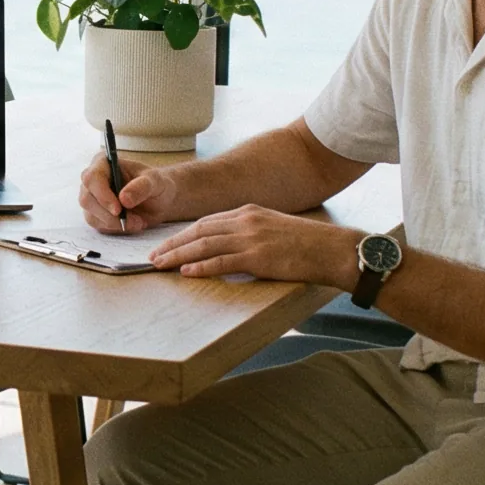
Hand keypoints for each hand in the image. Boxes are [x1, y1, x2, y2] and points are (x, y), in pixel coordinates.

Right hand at [81, 155, 185, 232]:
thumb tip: (124, 199)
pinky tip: (133, 224)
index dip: (102, 195)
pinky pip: (99, 226)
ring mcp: (92, 199)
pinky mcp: (96, 215)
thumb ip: (141, 187)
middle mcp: (93, 181)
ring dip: (116, 224)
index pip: (91, 178)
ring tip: (139, 222)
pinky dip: (117, 229)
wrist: (159, 200)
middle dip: (110, 215)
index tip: (118, 210)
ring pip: (91, 216)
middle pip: (87, 199)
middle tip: (134, 221)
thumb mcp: (155, 182)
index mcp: (103, 164)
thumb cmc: (156, 184)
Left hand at [149, 205, 362, 286]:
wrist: (331, 249)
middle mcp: (245, 221)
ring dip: (178, 256)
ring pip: (204, 246)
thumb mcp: (272, 229)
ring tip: (160, 264)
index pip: (206, 222)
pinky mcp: (258, 257)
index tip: (167, 244)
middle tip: (153, 255)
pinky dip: (201, 267)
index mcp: (248, 212)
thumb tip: (228, 248)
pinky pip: (221, 262)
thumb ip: (249, 233)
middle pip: (199, 231)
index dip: (183, 234)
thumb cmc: (306, 244)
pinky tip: (186, 272)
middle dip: (173, 244)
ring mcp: (251, 238)